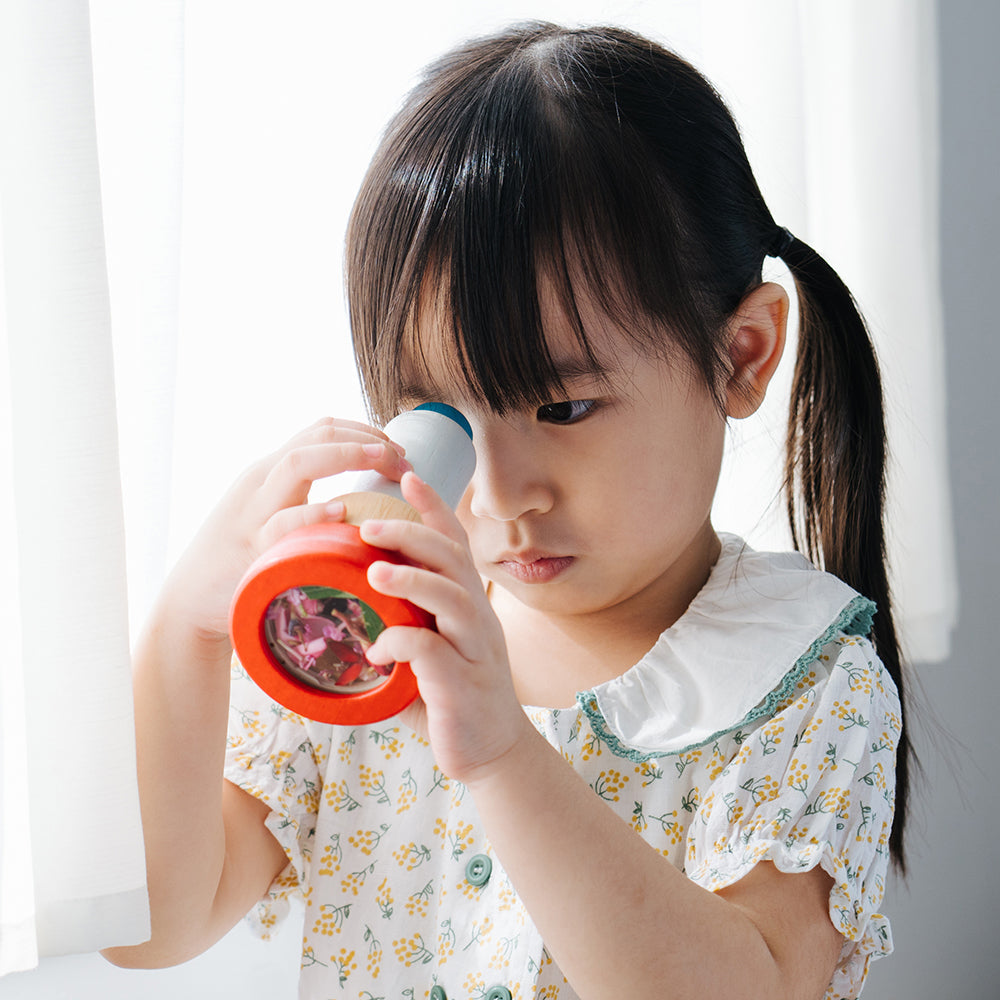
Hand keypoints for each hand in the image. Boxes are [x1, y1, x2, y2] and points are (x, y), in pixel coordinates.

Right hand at [160, 417, 411, 643]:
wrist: (189, 602)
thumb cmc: (241, 559)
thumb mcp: (273, 515)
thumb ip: (304, 498)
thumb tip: (358, 498)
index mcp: (270, 472)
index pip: (321, 429)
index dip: (364, 429)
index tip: (398, 448)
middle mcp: (260, 481)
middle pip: (316, 436)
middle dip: (365, 439)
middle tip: (404, 459)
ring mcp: (253, 511)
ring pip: (297, 464)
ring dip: (347, 456)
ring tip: (383, 460)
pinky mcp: (249, 548)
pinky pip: (281, 523)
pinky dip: (313, 512)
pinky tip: (342, 510)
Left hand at [360, 471, 533, 781]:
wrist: (491, 753)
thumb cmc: (452, 697)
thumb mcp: (429, 653)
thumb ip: (400, 627)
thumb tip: (347, 615)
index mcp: (466, 603)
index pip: (452, 545)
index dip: (432, 509)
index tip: (409, 476)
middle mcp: (476, 617)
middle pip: (452, 560)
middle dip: (412, 535)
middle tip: (369, 524)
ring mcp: (474, 649)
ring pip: (451, 597)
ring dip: (412, 578)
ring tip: (375, 569)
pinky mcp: (464, 683)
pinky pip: (434, 652)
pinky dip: (403, 643)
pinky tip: (379, 650)